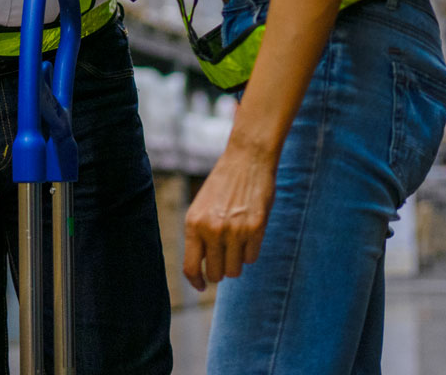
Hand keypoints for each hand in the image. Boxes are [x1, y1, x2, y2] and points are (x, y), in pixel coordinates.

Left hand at [183, 144, 277, 288]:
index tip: (202, 286)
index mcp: (193, 225)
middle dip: (220, 270)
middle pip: (216, 274)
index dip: (197, 282)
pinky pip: (252, 258)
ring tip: (238, 241)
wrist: (247, 159)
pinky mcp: (255, 229)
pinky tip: (250, 232)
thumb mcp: (201, 208)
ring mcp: (234, 231)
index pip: (190, 268)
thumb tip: (201, 271)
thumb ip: (199, 236)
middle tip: (226, 257)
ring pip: (235, 270)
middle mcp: (211, 230)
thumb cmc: (224, 185)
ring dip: (236, 262)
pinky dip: (251, 251)